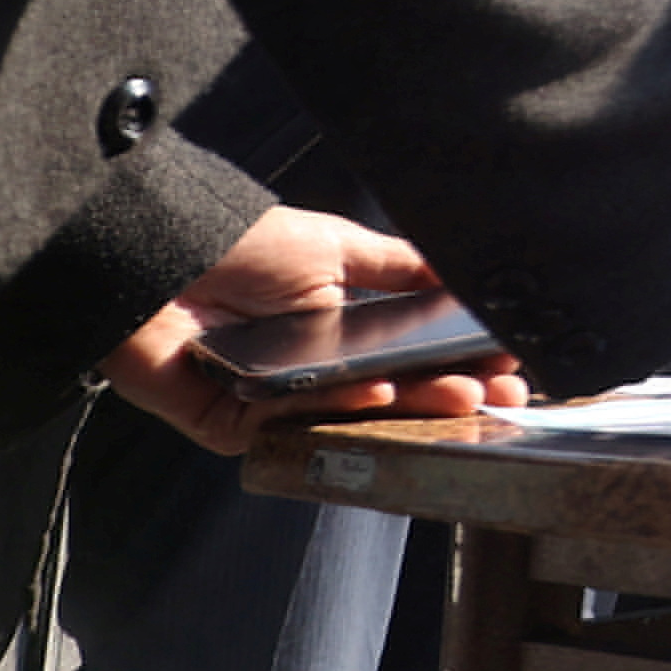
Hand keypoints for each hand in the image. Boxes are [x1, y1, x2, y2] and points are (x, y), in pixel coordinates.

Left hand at [101, 209, 525, 457]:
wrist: (158, 254)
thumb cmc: (243, 246)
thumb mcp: (337, 248)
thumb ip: (401, 267)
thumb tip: (465, 270)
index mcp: (339, 334)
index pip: (411, 358)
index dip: (461, 361)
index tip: (512, 364)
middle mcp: (311, 374)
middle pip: (391, 394)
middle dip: (451, 394)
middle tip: (504, 397)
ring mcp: (274, 402)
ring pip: (351, 415)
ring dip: (410, 405)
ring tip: (463, 395)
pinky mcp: (232, 425)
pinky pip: (292, 423)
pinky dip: (339, 407)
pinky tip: (382, 390)